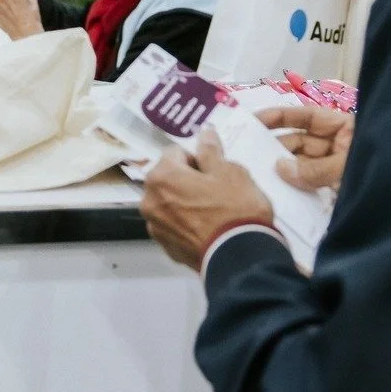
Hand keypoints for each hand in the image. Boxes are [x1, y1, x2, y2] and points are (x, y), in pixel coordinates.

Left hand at [140, 128, 273, 270]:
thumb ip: (211, 151)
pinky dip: (186, 223)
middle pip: (168, 178)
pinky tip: (207, 229)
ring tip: (212, 211)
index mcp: (162, 176)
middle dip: (187, 179)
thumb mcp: (229, 172)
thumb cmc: (235, 209)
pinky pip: (174, 225)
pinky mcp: (166, 247)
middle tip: (215, 190)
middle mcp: (150, 200)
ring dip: (184, 201)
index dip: (197, 158)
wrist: (241, 258)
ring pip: (169, 202)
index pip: (175, 152)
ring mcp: (156, 226)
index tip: (214, 170)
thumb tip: (204, 133)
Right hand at [260, 105, 353, 192]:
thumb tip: (280, 168)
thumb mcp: (349, 166)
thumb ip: (317, 168)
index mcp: (346, 129)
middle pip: (299, 142)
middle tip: (251, 159)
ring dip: (282, 172)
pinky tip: (277, 194)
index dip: (281, 116)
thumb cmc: (383, 177)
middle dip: (277, 149)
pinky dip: (294, 190)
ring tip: (259, 178)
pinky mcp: (334, 194)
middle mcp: (337, 146)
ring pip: (300, 166)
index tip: (254, 121)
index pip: (308, 117)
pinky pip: (309, 188)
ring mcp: (335, 171)